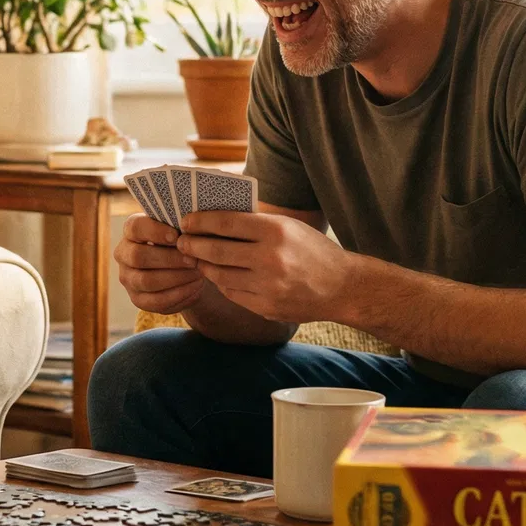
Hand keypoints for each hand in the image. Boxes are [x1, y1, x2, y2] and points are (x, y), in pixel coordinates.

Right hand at [115, 212, 206, 314]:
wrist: (185, 267)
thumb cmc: (181, 242)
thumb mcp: (180, 230)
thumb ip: (180, 228)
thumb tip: (189, 231)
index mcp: (131, 231)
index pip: (135, 227)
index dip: (155, 231)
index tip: (176, 236)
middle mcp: (124, 254)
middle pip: (138, 256)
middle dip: (169, 259)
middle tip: (193, 260)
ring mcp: (128, 278)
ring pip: (147, 281)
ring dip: (176, 278)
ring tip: (197, 274)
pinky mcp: (138, 299)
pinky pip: (156, 301)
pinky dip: (179, 294)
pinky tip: (195, 287)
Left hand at [177, 211, 351, 323]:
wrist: (343, 288)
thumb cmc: (312, 250)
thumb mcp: (288, 227)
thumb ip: (254, 223)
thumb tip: (213, 218)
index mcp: (275, 231)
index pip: (226, 222)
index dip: (200, 221)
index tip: (186, 220)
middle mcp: (270, 258)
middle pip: (216, 250)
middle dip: (192, 245)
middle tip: (181, 241)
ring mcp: (268, 285)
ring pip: (220, 274)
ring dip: (203, 265)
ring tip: (196, 257)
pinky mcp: (266, 306)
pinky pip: (232, 293)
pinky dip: (221, 282)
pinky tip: (216, 274)